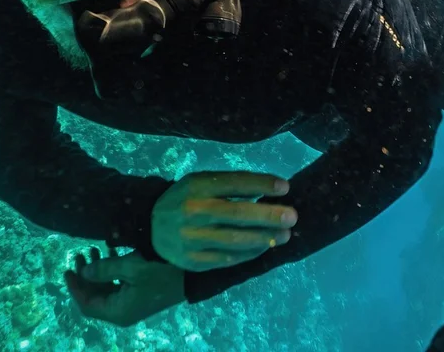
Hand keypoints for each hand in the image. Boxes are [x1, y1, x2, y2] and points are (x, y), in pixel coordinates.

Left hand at [64, 248, 183, 328]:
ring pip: (106, 289)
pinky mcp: (141, 293)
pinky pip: (118, 285)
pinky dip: (111, 271)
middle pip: (95, 297)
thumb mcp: (130, 267)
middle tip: (80, 254)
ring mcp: (132, 303)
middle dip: (85, 276)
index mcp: (118, 312)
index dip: (75, 287)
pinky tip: (111, 252)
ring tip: (93, 248)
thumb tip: (84, 272)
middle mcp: (123, 311)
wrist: (191, 274)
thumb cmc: (159, 270)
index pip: (87, 305)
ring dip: (98, 271)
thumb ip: (104, 270)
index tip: (67, 269)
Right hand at [151, 171, 297, 270]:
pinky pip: (227, 259)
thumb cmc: (186, 198)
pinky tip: (263, 248)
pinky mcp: (193, 261)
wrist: (151, 225)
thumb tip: (268, 193)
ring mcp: (192, 238)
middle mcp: (193, 211)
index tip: (285, 187)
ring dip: (264, 238)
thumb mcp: (200, 181)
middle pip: (237, 214)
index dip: (261, 184)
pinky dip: (249, 254)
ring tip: (284, 235)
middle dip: (268, 215)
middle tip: (292, 216)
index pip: (234, 183)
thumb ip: (228, 185)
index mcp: (196, 185)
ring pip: (234, 240)